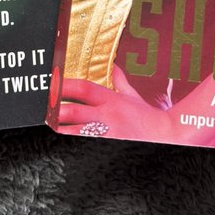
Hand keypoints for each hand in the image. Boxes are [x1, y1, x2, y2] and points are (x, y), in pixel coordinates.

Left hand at [58, 66, 174, 141]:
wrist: (169, 137)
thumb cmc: (149, 119)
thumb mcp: (134, 97)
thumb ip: (121, 81)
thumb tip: (114, 66)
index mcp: (112, 100)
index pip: (84, 88)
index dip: (65, 85)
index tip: (52, 83)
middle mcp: (108, 116)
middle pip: (74, 111)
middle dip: (57, 111)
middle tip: (45, 111)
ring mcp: (108, 134)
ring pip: (76, 133)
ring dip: (62, 131)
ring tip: (50, 128)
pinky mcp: (109, 148)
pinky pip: (87, 147)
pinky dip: (75, 146)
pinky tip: (65, 147)